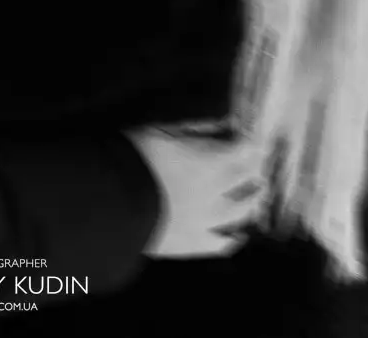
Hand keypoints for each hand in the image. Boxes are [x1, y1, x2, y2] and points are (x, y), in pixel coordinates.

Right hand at [127, 127, 267, 258]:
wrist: (109, 203)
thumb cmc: (132, 157)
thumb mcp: (162, 130)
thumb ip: (196, 128)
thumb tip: (224, 123)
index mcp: (209, 161)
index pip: (245, 148)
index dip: (251, 140)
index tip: (251, 134)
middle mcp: (215, 192)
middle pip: (248, 179)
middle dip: (255, 166)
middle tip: (257, 159)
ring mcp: (206, 221)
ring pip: (242, 213)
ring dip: (253, 200)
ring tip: (258, 192)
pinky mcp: (192, 244)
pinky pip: (221, 245)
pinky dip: (233, 238)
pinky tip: (238, 236)